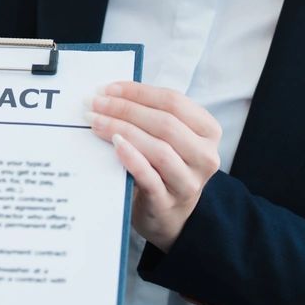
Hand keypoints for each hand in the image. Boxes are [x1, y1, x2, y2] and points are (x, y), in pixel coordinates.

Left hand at [89, 82, 221, 251]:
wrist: (168, 216)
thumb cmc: (164, 167)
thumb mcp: (169, 138)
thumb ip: (151, 115)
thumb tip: (110, 93)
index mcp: (208, 131)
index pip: (174, 102)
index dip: (139, 92)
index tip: (109, 88)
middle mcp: (205, 156)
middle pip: (165, 123)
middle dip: (125, 109)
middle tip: (95, 103)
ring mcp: (188, 182)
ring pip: (159, 149)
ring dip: (123, 130)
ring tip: (96, 122)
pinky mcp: (168, 204)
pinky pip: (150, 177)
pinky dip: (131, 158)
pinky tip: (114, 145)